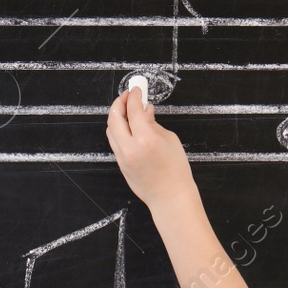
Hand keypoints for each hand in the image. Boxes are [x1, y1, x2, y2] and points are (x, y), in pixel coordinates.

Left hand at [106, 86, 195, 208]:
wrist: (170, 197)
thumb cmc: (176, 171)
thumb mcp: (170, 140)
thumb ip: (153, 123)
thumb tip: (145, 111)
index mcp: (146, 139)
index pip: (133, 110)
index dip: (134, 96)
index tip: (136, 90)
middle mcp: (130, 148)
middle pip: (115, 118)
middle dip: (119, 103)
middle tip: (127, 96)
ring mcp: (122, 157)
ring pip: (111, 130)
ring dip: (117, 117)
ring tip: (127, 110)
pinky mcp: (120, 164)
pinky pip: (114, 142)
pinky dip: (119, 130)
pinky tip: (128, 126)